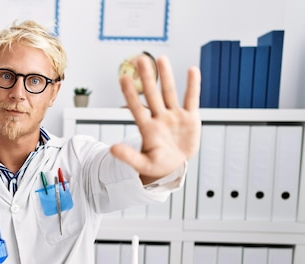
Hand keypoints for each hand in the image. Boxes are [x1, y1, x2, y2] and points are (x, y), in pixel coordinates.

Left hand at [111, 55, 201, 184]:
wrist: (174, 164)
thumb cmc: (157, 164)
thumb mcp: (142, 164)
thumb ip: (128, 156)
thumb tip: (111, 149)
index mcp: (147, 128)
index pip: (136, 108)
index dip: (130, 94)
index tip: (123, 78)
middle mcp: (159, 117)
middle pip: (152, 94)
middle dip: (146, 78)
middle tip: (140, 58)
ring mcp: (174, 115)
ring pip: (169, 92)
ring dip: (166, 76)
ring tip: (161, 58)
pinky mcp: (190, 117)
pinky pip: (191, 99)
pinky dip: (192, 85)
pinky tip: (191, 70)